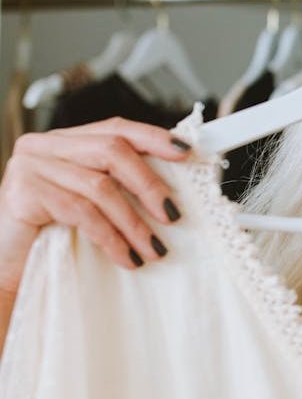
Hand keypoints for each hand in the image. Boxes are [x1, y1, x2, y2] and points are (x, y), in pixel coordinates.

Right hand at [0, 117, 192, 293]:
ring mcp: (30, 165)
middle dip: (149, 184)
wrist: (7, 271)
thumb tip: (172, 190)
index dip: (154, 138)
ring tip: (155, 249)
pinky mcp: (22, 192)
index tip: (186, 152)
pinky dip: (111, 238)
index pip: (115, 128)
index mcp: (64, 141)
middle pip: (112, 150)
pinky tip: (127, 258)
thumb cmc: (51, 238)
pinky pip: (81, 212)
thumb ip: (117, 185)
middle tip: (173, 215)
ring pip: (100, 186)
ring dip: (134, 223)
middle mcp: (44, 145)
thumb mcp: (89, 204)